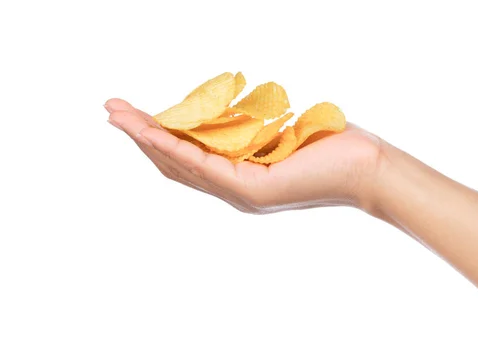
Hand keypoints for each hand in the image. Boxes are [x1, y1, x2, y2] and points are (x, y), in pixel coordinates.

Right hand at [105, 98, 382, 213]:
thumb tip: (229, 109)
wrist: (366, 167)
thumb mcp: (278, 132)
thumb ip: (249, 128)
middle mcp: (234, 189)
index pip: (188, 158)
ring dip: (147, 138)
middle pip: (175, 163)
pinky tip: (152, 132)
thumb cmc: (329, 145)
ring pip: (182, 165)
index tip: (134, 113)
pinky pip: (205, 165)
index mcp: (239, 176)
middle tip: (112, 110)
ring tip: (118, 116)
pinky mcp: (253, 188)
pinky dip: (175, 147)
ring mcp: (241, 192)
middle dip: (141, 135)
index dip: (157, 137)